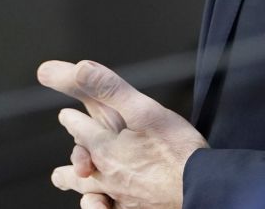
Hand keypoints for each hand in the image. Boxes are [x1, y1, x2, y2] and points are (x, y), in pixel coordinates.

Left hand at [38, 59, 208, 208]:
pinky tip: (100, 203)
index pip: (80, 130)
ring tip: (78, 180)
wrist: (199, 187)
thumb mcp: (145, 109)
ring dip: (80, 185)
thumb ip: (110, 89)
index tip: (65, 115)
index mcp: (105, 148)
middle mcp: (107, 174)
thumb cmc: (177, 150)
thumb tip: (80, 69)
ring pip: (89, 192)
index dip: (71, 120)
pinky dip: (100, 206)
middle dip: (74, 157)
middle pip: (80, 165)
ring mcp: (119, 196)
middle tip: (67, 155)